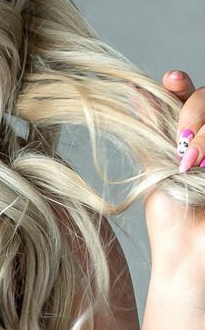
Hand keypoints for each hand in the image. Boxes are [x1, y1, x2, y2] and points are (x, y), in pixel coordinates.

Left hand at [143, 69, 204, 273]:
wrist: (189, 251)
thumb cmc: (171, 216)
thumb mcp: (155, 166)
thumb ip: (151, 128)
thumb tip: (132, 89)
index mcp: (191, 135)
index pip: (188, 95)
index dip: (180, 83)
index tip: (171, 78)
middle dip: (194, 111)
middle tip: (181, 141)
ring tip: (191, 163)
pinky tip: (203, 166)